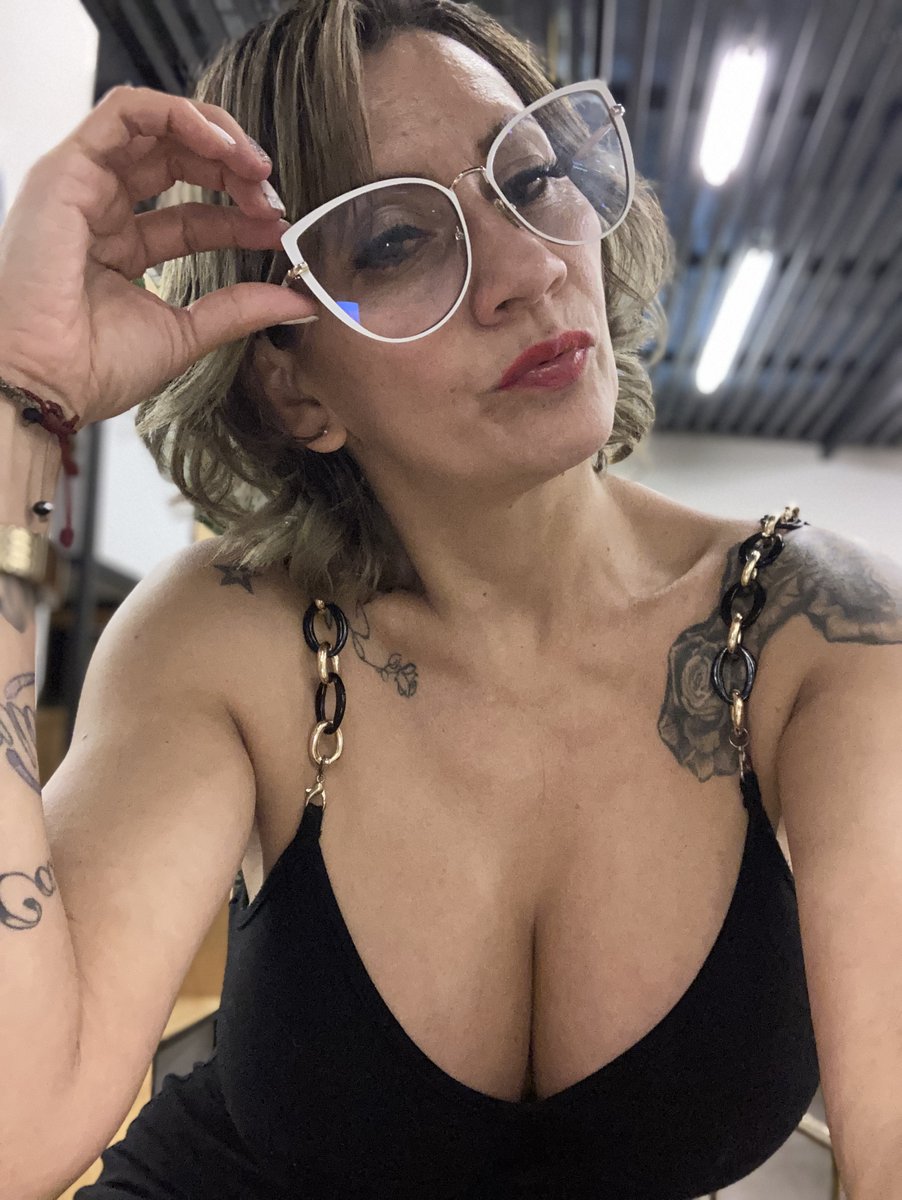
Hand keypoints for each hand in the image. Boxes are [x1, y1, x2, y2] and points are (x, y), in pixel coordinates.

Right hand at [0, 85, 314, 428]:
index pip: (193, 216)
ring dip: (214, 135)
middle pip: (177, 160)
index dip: (240, 215)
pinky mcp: (68, 168)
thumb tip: (301, 303)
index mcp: (122, 249)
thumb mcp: (188, 332)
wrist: (49, 382)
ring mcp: (82, 185)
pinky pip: (126, 112)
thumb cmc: (96, 368)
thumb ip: (241, 309)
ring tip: (253, 165)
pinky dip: (179, 115)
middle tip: (271, 194)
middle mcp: (100, 210)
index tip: (279, 228)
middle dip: (234, 169)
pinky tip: (220, 144)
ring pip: (155, 126)